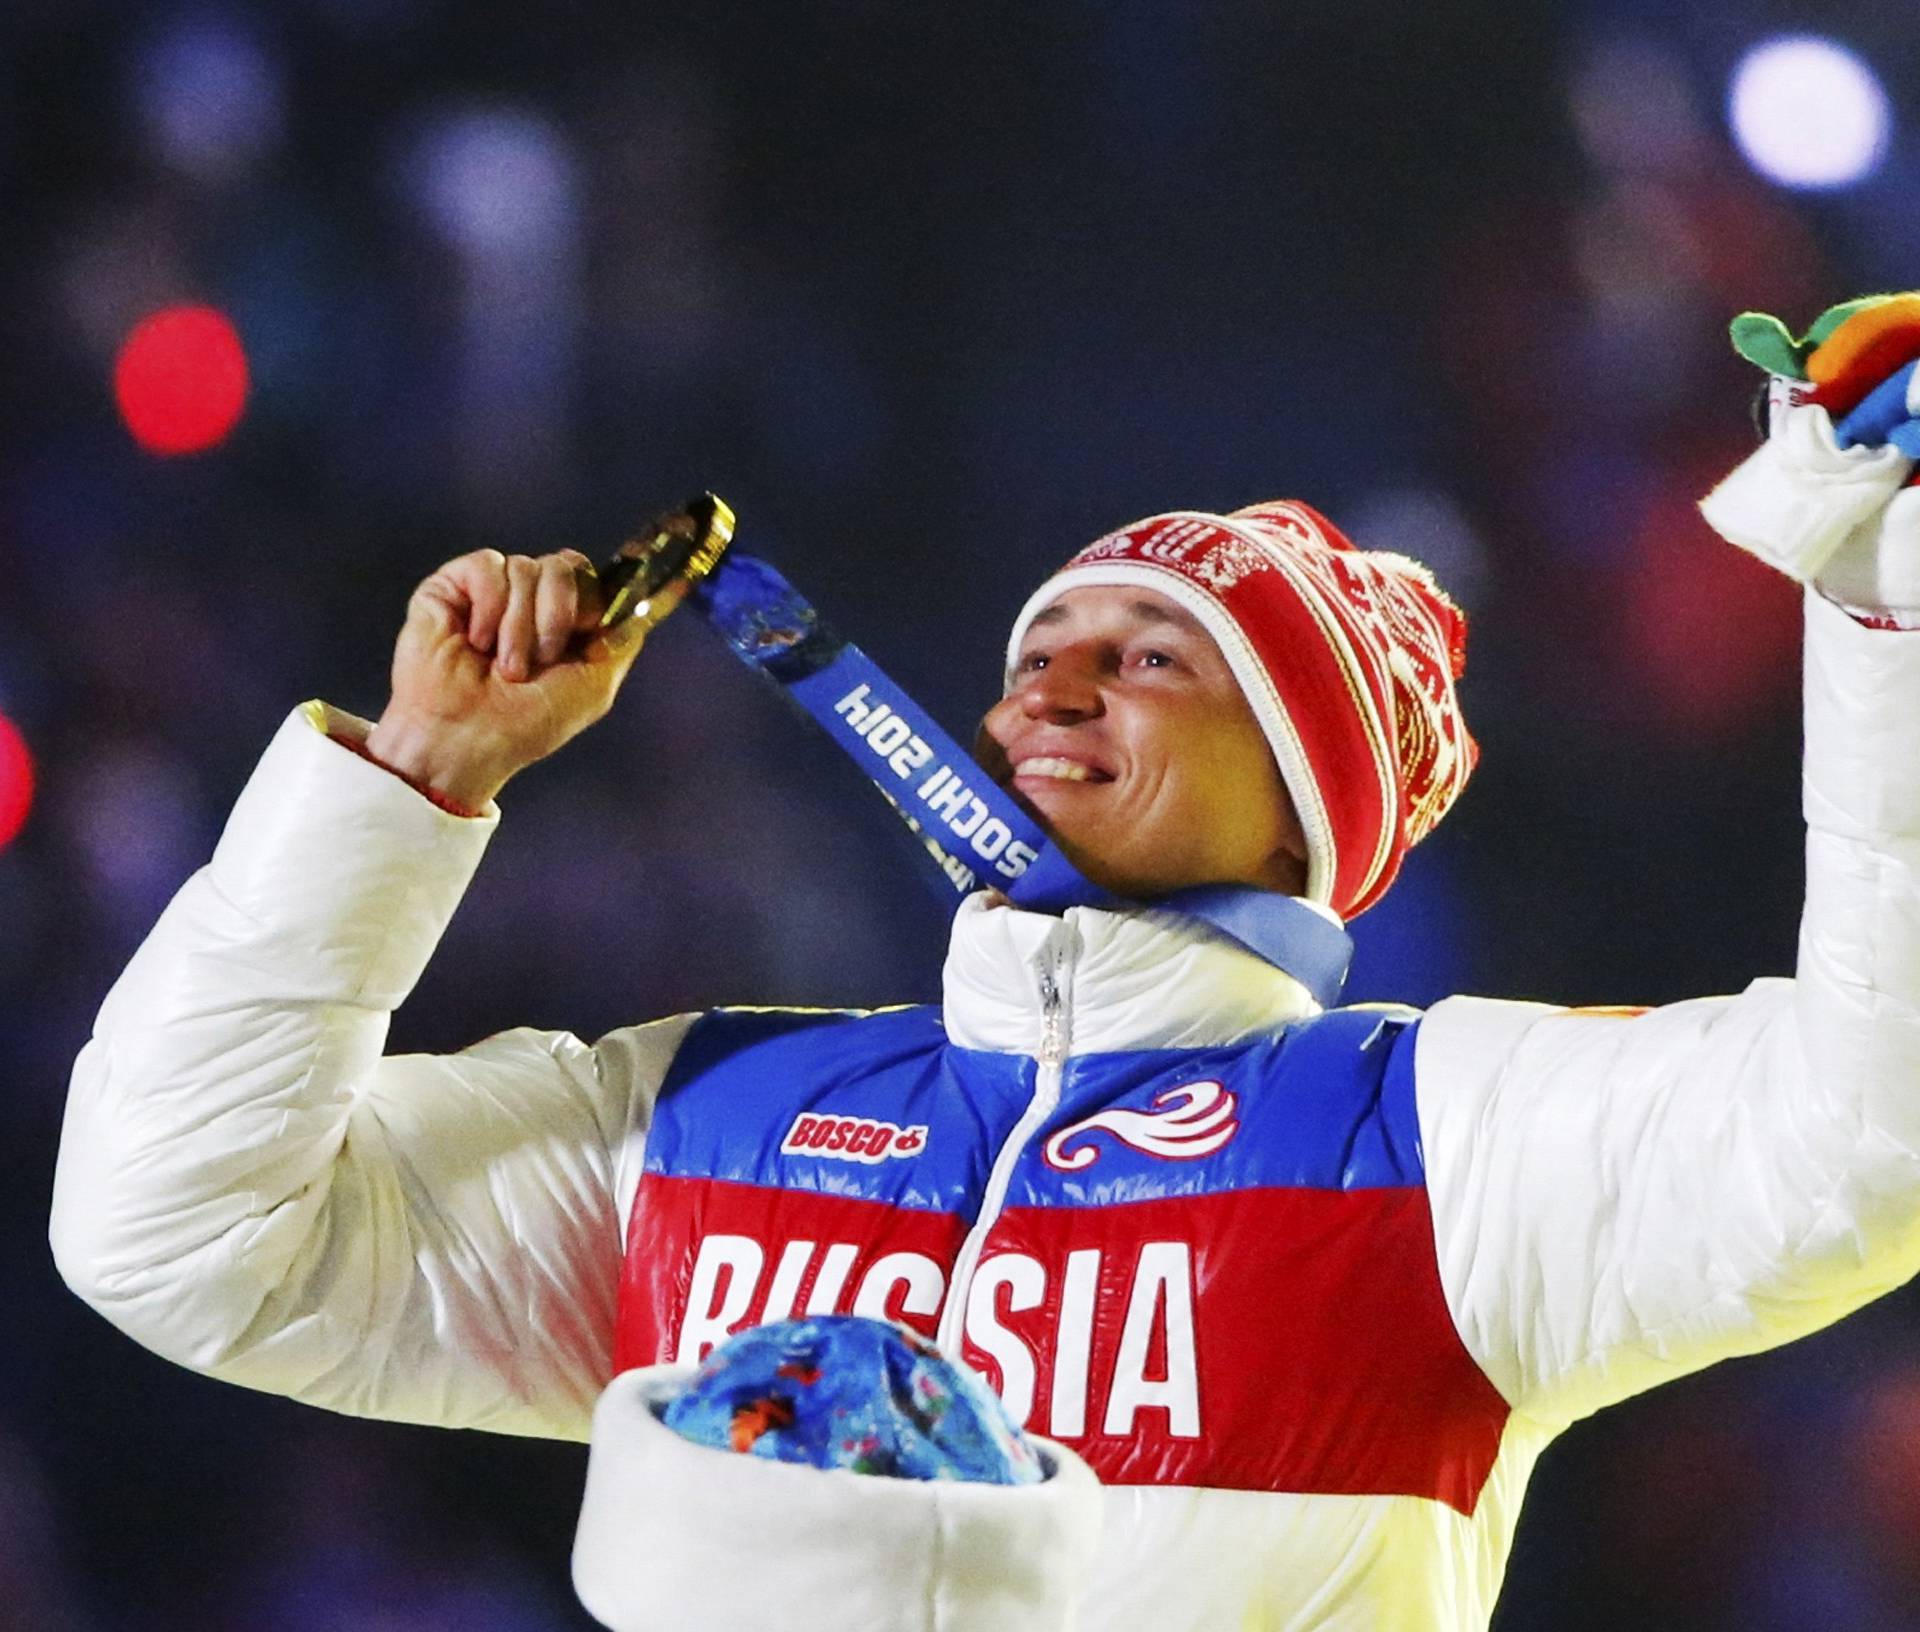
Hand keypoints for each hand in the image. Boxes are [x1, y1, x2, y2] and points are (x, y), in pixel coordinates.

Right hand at [364, 548, 645, 807]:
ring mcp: (490, 592)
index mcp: (563, 621)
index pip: (588, 575)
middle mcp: (527, 601)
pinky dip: (490, 607)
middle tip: (542, 659)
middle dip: (559, 614)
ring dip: (521, 626)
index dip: (592, 598)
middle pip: (564, 564)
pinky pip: (487, 565)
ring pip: (526, 567)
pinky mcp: (451, 587)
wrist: (467, 739)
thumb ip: (622, 639)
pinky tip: (477, 642)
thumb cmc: (527, 724)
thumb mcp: (595, 685)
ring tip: (505, 667)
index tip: (587, 628)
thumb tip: (651, 598)